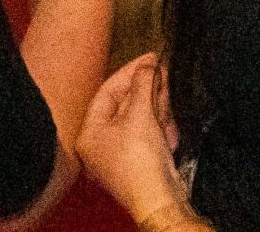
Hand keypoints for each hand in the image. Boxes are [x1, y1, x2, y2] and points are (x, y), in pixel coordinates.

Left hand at [77, 55, 187, 221]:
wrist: (159, 199)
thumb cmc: (140, 159)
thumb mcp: (140, 115)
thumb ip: (142, 85)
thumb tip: (149, 65)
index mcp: (89, 132)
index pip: (107, 91)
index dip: (130, 71)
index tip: (150, 58)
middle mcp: (100, 143)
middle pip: (123, 104)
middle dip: (145, 87)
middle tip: (162, 69)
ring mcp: (119, 154)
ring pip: (138, 118)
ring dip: (155, 103)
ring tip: (169, 86)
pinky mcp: (138, 161)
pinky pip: (147, 134)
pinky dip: (159, 123)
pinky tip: (170, 116)